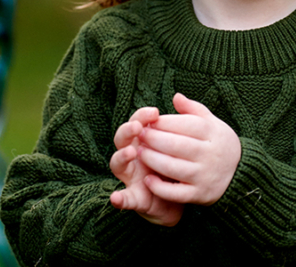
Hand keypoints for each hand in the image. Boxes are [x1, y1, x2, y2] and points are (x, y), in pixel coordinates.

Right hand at [109, 106, 183, 225]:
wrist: (178, 197)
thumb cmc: (176, 163)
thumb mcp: (180, 142)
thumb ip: (178, 122)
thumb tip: (177, 96)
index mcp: (142, 140)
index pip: (138, 122)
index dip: (143, 116)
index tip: (155, 111)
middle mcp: (132, 156)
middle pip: (122, 138)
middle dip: (128, 131)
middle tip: (138, 127)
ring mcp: (130, 176)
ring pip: (117, 163)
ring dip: (122, 157)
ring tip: (131, 153)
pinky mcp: (134, 197)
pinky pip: (125, 198)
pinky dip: (119, 199)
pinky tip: (115, 198)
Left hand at [136, 93, 241, 205]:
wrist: (239, 173)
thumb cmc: (218, 142)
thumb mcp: (211, 122)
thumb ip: (193, 109)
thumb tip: (176, 96)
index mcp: (212, 133)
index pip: (185, 125)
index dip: (164, 123)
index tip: (148, 121)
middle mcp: (210, 154)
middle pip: (176, 145)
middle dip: (154, 139)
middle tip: (139, 135)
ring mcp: (204, 175)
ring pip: (173, 168)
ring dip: (152, 160)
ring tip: (139, 153)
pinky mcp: (199, 195)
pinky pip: (176, 193)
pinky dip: (160, 187)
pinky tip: (147, 179)